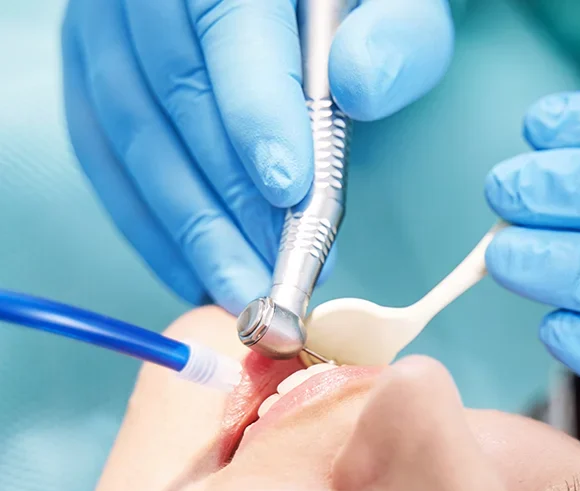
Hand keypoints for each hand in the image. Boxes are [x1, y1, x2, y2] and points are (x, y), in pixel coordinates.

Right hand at [62, 0, 453, 313]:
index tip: (289, 190)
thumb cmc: (353, 5)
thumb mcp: (401, 0)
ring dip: (189, 224)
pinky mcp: (93, 65)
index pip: (228, 19)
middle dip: (229, 194)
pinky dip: (146, 220)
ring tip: (243, 288)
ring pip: (131, 129)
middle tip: (275, 270)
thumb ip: (397, 31)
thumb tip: (360, 82)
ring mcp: (106, 21)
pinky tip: (192, 270)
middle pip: (173, 88)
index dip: (255, 109)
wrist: (298, 7)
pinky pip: (100, 150)